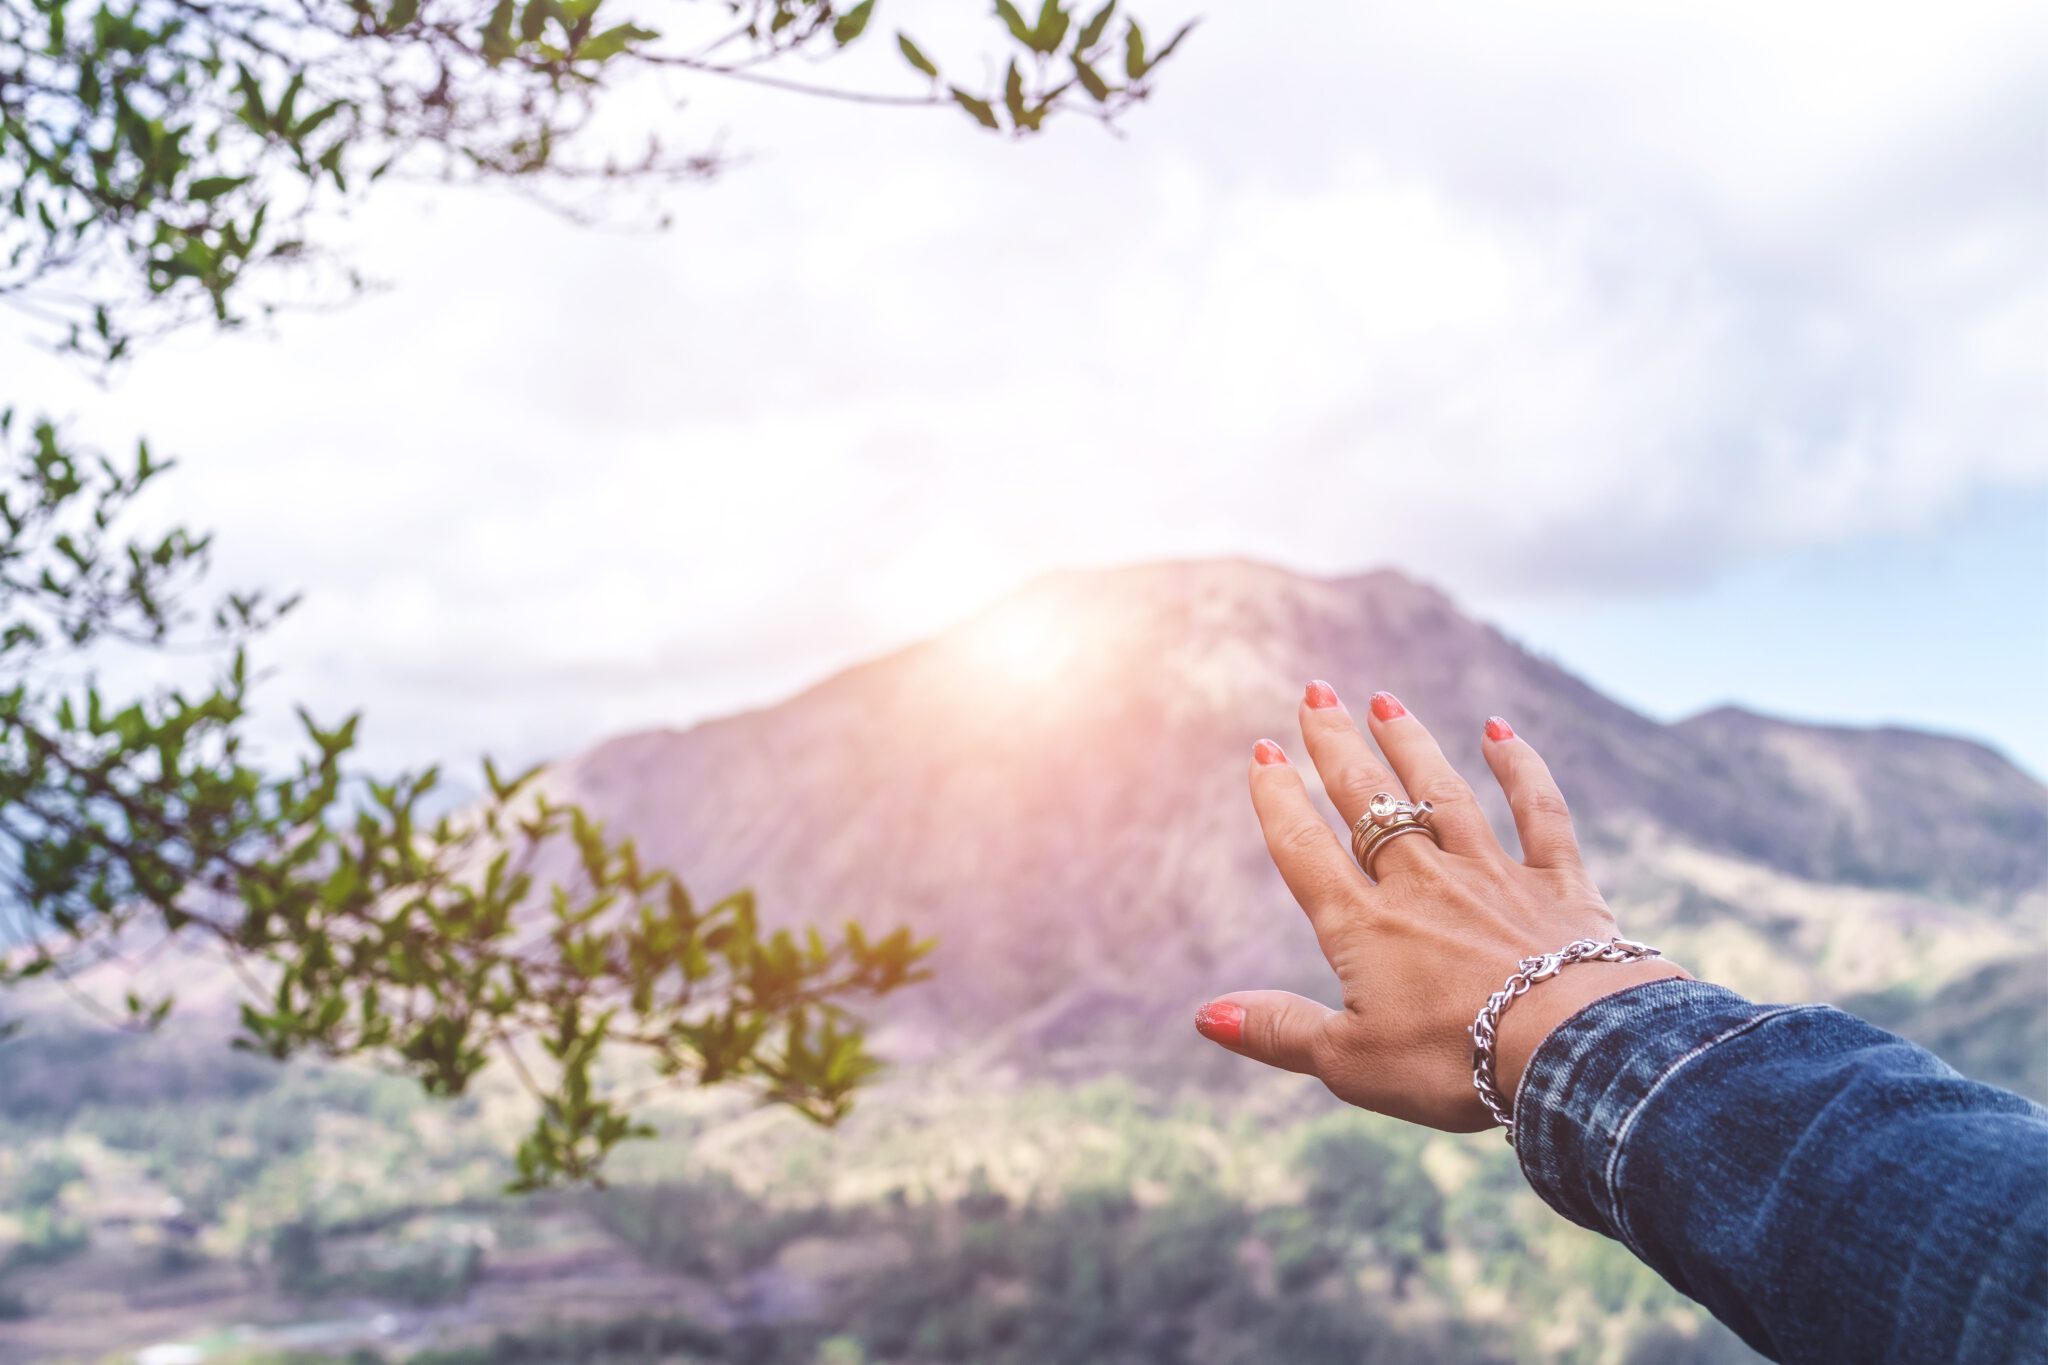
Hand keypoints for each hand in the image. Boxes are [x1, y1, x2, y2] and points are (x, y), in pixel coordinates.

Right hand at [1195, 683, 1685, 1130]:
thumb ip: (1279, 1031)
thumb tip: (1205, 1015)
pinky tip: (1499, 732)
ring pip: (1442, 793)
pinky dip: (1520, 769)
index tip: (1263, 751)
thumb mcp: (1351, 1061)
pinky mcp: (1558, 883)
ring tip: (1385, 701)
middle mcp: (1421, 883)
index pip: (1306, 848)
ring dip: (1412, 744)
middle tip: (1316, 695)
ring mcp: (1492, 875)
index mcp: (1364, 926)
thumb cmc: (1454, 1061)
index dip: (1279, 799)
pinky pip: (1538, 811)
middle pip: (1368, 801)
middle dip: (1337, 747)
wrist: (1571, 1049)